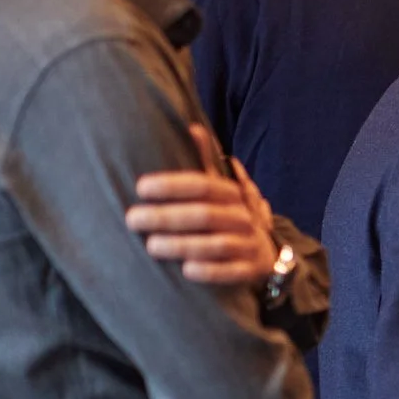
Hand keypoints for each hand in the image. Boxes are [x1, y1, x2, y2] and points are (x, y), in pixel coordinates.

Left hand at [126, 125, 281, 286]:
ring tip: (151, 246)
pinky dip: (210, 271)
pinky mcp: (250, 270)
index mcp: (233, 194)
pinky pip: (232, 272)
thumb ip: (206, 161)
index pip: (203, 184)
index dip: (172, 185)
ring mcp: (249, 244)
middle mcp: (243, 217)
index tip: (140, 187)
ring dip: (182, 245)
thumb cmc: (231, 215)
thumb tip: (191, 127)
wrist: (266, 252)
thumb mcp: (223, 188)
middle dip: (167, 217)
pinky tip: (186, 270)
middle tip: (132, 219)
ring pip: (216, 244)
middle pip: (204, 215)